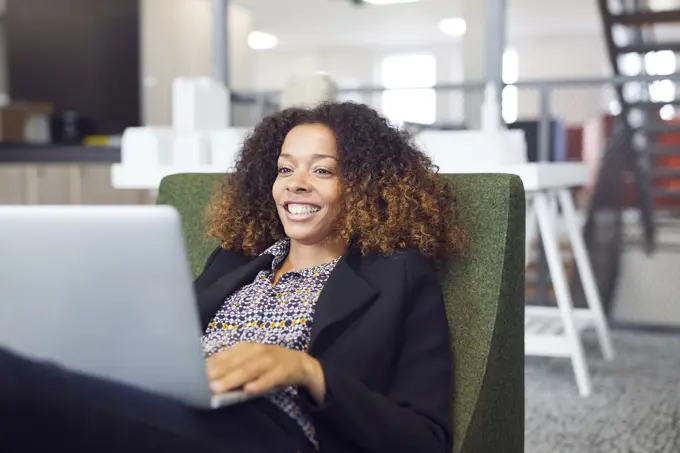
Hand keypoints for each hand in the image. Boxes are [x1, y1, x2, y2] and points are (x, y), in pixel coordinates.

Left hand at [206, 343, 326, 403]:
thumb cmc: (268, 364)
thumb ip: (231, 366)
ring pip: (250, 369)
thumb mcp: (249, 361)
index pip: (224, 357)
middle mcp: (256, 350)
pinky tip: (249, 390)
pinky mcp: (284, 370)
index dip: (209, 367)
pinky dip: (261, 383)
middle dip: (217, 373)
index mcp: (245, 347)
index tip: (193, 376)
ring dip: (233, 378)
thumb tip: (205, 374)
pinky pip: (271, 377)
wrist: (300, 363)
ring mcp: (270, 359)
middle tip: (201, 384)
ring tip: (218, 389)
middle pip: (234, 363)